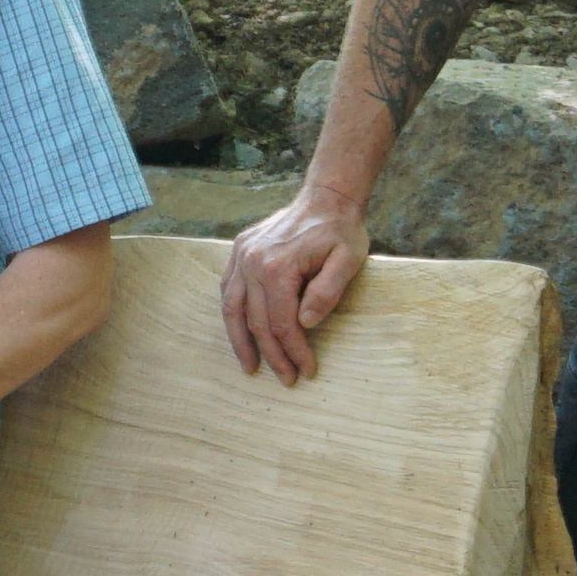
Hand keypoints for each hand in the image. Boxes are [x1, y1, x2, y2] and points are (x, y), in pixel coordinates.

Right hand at [217, 187, 371, 385]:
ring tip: (251, 366)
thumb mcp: (347, 260)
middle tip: (286, 378)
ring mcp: (242, 254)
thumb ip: (327, 292)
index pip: (282, 322)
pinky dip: (233, 314)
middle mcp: (252, 261)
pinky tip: (240, 331)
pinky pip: (229, 289)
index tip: (306, 371)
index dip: (294, 351)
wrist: (326, 197)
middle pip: (257, 321)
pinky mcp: (240, 249)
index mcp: (278, 265)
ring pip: (233, 309)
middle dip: (272, 355)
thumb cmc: (340, 230)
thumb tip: (304, 323)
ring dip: (241, 341)